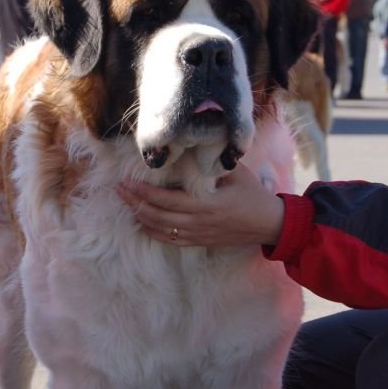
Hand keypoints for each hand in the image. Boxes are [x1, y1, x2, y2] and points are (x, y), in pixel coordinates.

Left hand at [118, 163, 284, 247]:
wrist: (269, 224)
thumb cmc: (254, 196)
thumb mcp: (236, 173)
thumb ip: (213, 162)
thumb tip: (191, 146)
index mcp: (206, 206)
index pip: (166, 201)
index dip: (143, 193)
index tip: (127, 182)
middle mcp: (198, 223)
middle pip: (157, 216)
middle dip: (134, 203)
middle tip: (118, 190)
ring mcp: (197, 235)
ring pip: (160, 230)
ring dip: (140, 217)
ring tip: (125, 203)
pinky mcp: (199, 242)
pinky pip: (169, 240)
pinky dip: (152, 231)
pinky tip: (141, 223)